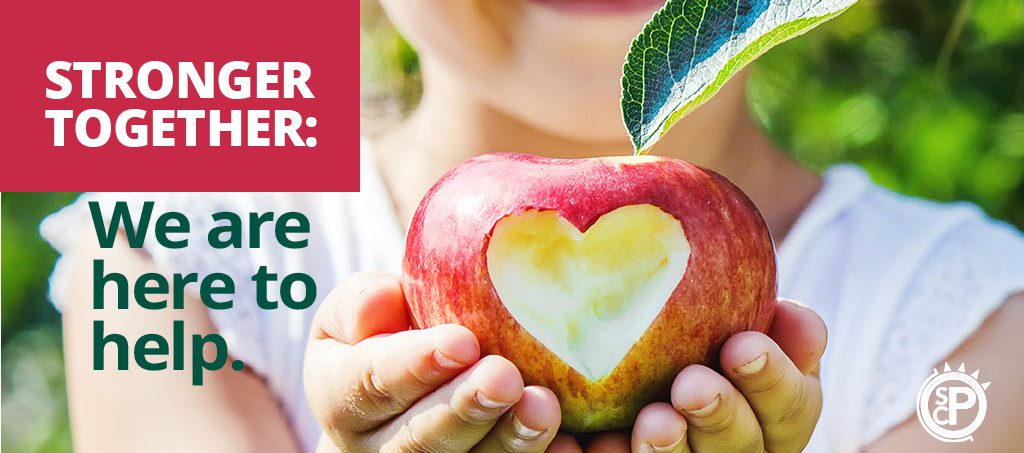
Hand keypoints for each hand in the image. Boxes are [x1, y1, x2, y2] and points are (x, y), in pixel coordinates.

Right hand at [303, 272, 571, 451]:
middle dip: (463, 408)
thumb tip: (382, 301)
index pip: (368, 383)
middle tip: (505, 377)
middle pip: (417, 439)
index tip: (461, 341)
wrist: (407, 396)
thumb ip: (365, 301)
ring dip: (508, 440)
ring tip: (544, 407)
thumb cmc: (390, 335)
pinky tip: (568, 444)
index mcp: (342, 397)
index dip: (412, 366)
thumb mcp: (364, 310)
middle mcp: (376, 449)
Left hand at [582, 299, 826, 452]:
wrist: (620, 356)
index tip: (742, 345)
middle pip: (740, 447)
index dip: (773, 379)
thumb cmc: (688, 322)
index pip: (791, 407)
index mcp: (773, 413)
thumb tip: (794, 315)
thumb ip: (764, 317)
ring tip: (653, 421)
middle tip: (692, 386)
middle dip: (721, 416)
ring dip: (669, 449)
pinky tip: (589, 440)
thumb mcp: (733, 311)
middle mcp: (733, 449)